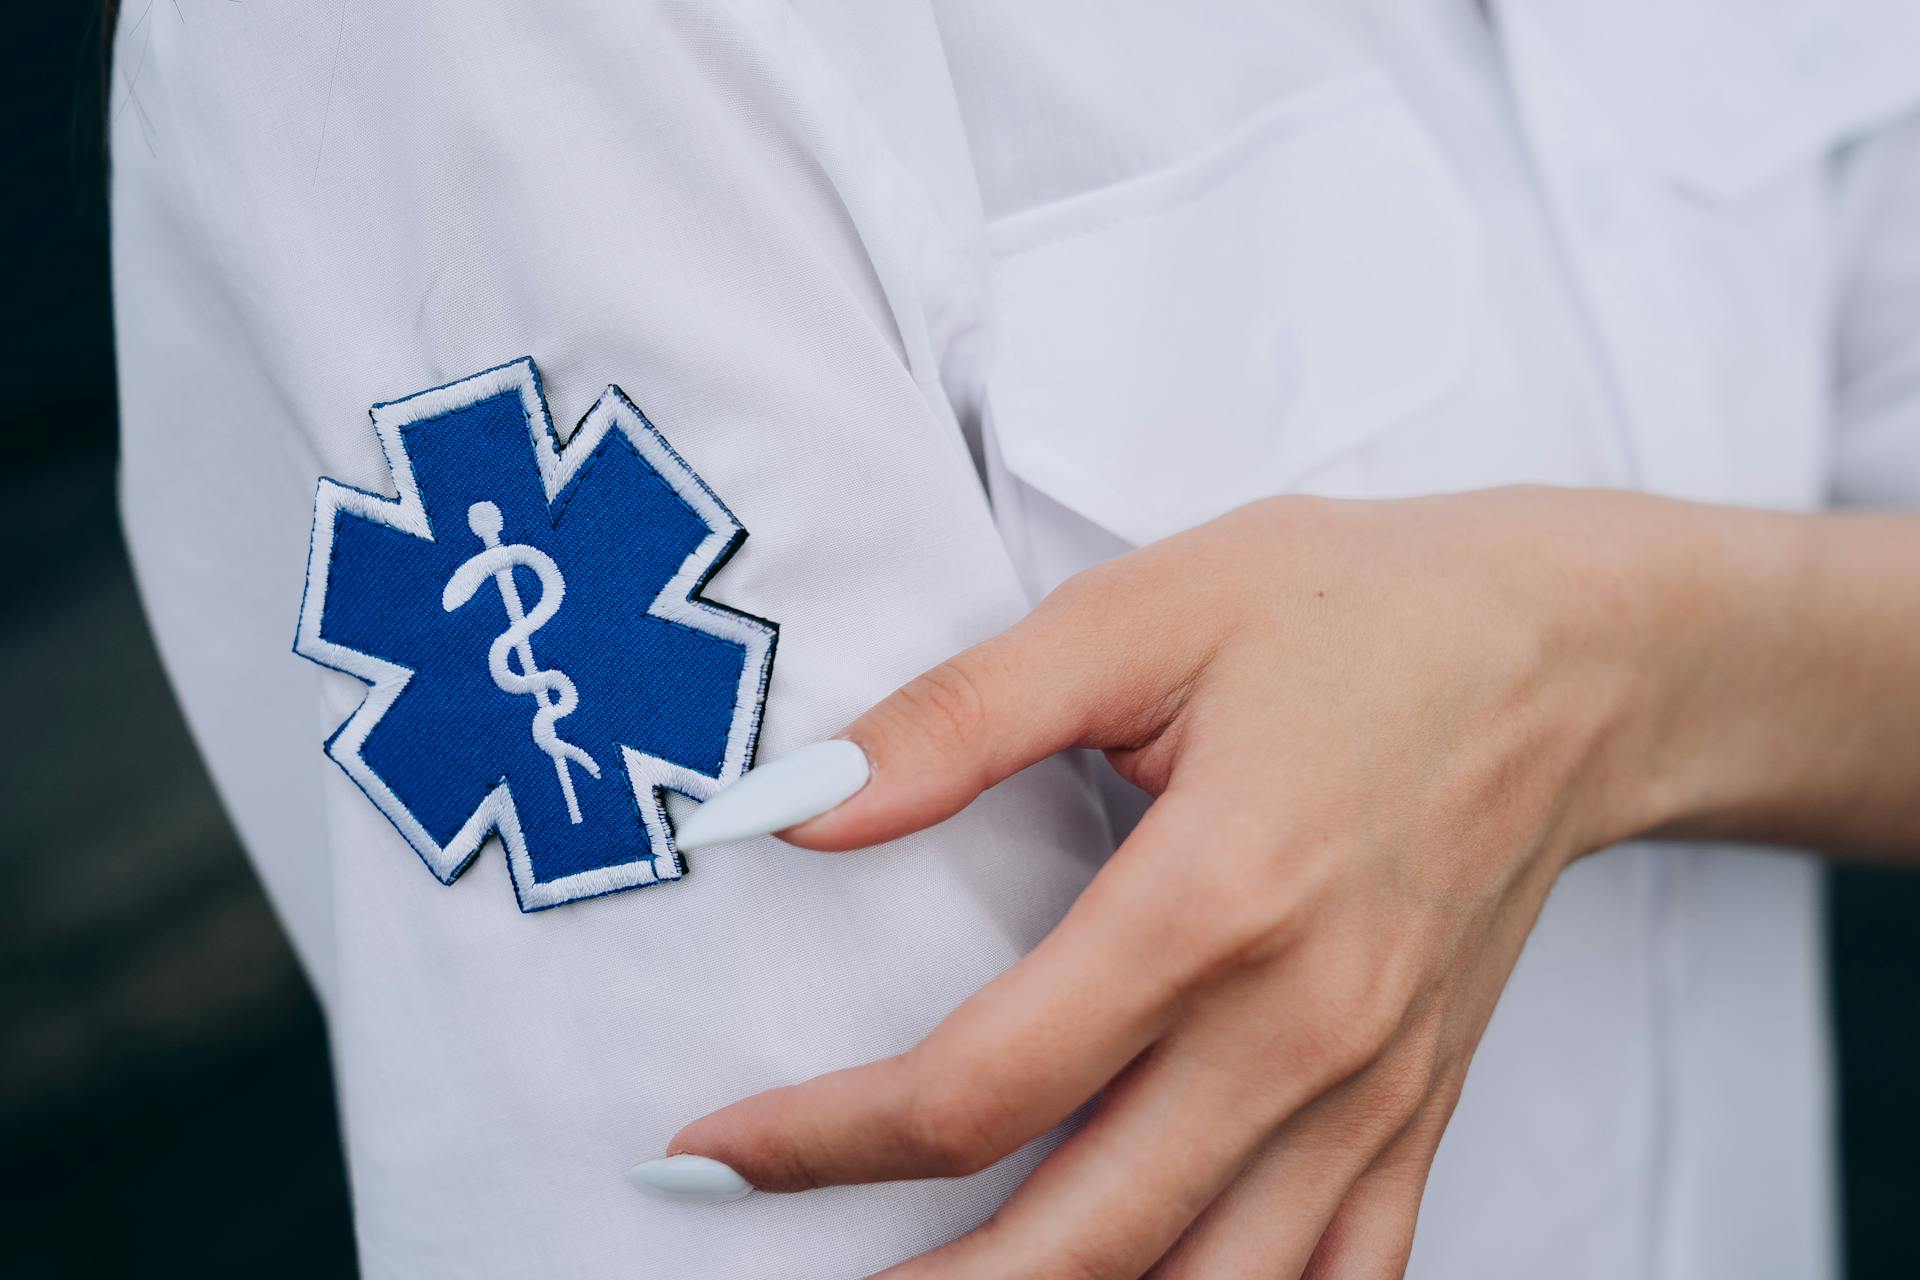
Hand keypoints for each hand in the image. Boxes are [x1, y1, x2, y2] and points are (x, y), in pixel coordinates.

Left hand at [646, 488, 1685, 1276]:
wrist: (1572, 658)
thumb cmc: (1355, 613)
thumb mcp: (1144, 615)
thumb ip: (956, 720)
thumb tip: (792, 804)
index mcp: (1213, 902)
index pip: (977, 1088)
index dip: (819, 1143)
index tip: (710, 1154)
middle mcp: (1298, 1034)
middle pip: (1078, 1243)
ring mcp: (1371, 1095)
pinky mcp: (1419, 1113)